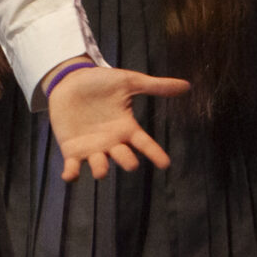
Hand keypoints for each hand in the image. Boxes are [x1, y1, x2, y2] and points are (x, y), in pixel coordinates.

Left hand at [45, 63, 190, 179]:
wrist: (70, 79)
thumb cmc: (101, 81)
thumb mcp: (129, 81)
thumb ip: (156, 86)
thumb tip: (187, 86)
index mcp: (127, 128)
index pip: (145, 144)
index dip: (155, 154)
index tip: (165, 163)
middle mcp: (112, 142)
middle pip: (124, 159)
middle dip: (127, 162)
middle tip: (130, 161)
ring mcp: (92, 147)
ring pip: (100, 167)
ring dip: (101, 170)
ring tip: (101, 169)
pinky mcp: (71, 149)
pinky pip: (73, 168)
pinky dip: (71, 174)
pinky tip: (70, 176)